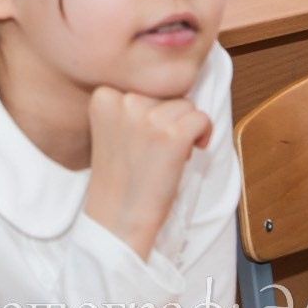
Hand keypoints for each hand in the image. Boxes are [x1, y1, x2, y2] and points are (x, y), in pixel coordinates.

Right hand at [81, 87, 212, 256]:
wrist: (117, 219)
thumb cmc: (116, 180)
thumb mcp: (110, 130)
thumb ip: (128, 108)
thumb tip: (167, 96)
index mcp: (103, 97)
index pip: (142, 88)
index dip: (148, 113)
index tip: (142, 137)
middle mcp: (125, 102)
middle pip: (164, 95)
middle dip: (166, 119)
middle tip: (155, 149)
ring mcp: (149, 118)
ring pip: (185, 105)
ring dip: (184, 128)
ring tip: (168, 153)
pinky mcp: (173, 136)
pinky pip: (202, 119)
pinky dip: (203, 135)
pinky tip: (189, 152)